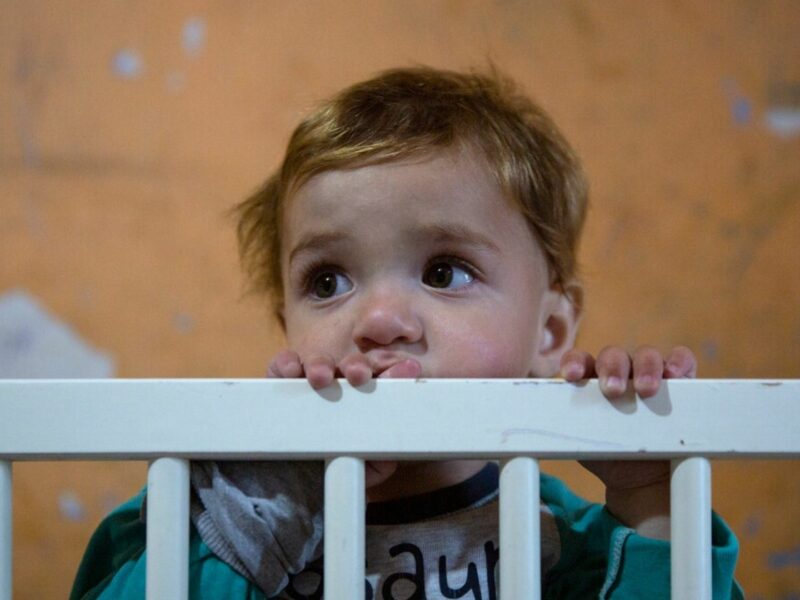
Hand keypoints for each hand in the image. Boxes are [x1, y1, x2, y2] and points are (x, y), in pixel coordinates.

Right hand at [266, 350, 421, 487]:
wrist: (295, 484)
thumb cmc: (336, 470)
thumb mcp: (366, 468)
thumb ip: (382, 456)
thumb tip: (395, 442)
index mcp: (366, 398)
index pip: (384, 378)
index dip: (396, 371)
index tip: (408, 369)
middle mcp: (341, 385)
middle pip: (352, 365)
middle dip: (358, 365)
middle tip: (359, 375)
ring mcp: (310, 382)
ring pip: (319, 362)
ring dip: (322, 364)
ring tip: (321, 377)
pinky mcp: (279, 383)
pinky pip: (283, 366)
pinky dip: (287, 363)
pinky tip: (292, 371)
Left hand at [560, 345, 696, 536]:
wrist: (639, 475)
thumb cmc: (605, 451)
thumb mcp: (584, 442)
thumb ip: (568, 429)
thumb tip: (544, 432)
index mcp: (590, 378)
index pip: (580, 360)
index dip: (574, 363)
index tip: (571, 377)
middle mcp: (619, 370)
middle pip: (614, 355)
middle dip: (612, 368)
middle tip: (613, 390)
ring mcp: (649, 372)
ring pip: (646, 354)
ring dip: (646, 367)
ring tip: (646, 390)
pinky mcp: (679, 381)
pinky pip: (681, 360)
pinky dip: (678, 362)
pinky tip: (675, 374)